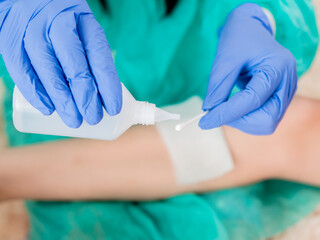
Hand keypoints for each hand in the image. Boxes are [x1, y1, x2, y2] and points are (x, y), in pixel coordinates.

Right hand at [0, 0, 121, 127]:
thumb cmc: (61, 21)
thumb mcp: (81, 29)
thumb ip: (89, 56)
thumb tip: (101, 95)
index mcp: (83, 20)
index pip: (100, 56)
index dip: (108, 85)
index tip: (114, 108)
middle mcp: (58, 22)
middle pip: (75, 66)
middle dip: (87, 98)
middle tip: (93, 118)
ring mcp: (32, 29)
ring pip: (49, 71)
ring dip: (63, 101)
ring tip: (75, 121)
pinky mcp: (9, 38)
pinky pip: (22, 70)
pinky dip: (36, 93)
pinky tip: (48, 109)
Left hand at [199, 3, 296, 134]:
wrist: (252, 30)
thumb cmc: (240, 38)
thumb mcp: (225, 57)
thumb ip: (218, 85)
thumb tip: (209, 110)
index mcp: (278, 67)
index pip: (253, 100)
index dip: (227, 113)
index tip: (204, 121)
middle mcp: (288, 82)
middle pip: (266, 119)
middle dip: (238, 120)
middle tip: (217, 112)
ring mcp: (286, 92)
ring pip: (265, 123)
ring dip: (242, 121)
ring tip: (225, 106)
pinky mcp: (279, 98)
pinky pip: (264, 118)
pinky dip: (246, 118)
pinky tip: (234, 106)